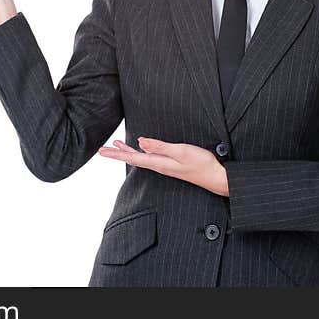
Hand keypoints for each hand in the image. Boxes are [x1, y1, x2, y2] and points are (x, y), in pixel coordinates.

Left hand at [98, 137, 228, 196]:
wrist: (217, 177)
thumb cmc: (202, 164)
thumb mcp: (182, 151)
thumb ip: (161, 146)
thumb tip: (140, 141)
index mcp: (159, 163)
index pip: (132, 157)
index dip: (116, 153)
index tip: (102, 151)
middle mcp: (159, 166)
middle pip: (133, 159)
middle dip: (117, 153)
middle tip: (102, 150)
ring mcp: (165, 166)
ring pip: (140, 158)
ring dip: (127, 152)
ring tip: (116, 146)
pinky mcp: (172, 165)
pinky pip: (149, 158)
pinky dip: (140, 152)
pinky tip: (141, 149)